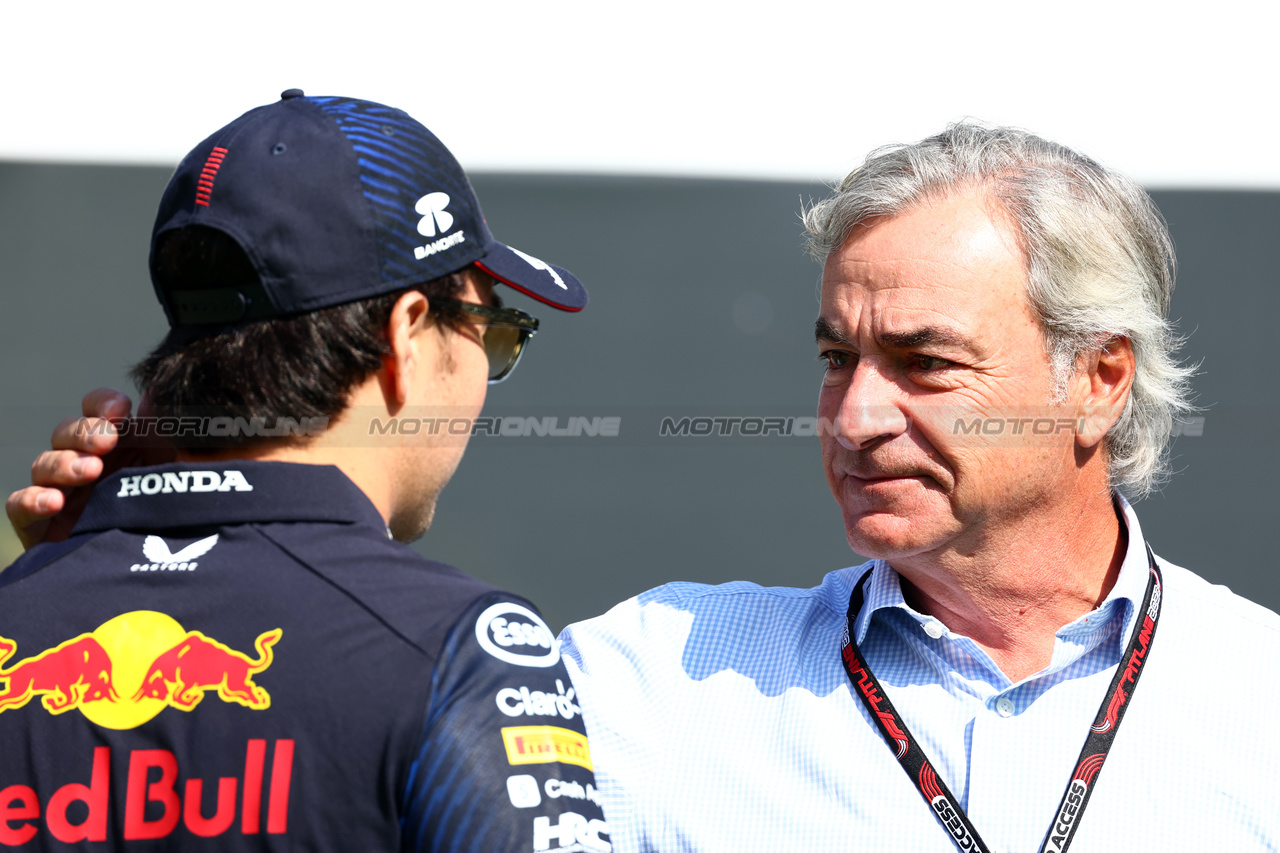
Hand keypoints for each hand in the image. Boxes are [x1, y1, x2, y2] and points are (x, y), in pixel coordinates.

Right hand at [5, 389, 175, 548]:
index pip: (100, 410)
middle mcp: (88, 464)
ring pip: (44, 463)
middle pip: (68, 432)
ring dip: (65, 463)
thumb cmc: (179, 518)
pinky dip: (32, 499)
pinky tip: (54, 502)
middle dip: (85, 432)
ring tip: (90, 472)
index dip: (103, 404)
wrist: (161, 575)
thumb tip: (158, 398)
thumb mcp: (185, 476)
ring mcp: (62, 494)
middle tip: (107, 441)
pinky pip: (19, 504)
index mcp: (122, 445)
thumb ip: (175, 438)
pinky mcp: (40, 526)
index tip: (120, 411)